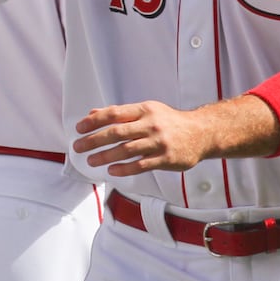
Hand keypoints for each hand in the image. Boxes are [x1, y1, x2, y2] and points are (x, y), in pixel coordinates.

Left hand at [73, 101, 212, 174]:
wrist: (201, 133)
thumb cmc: (169, 122)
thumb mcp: (146, 111)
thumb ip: (120, 113)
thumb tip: (92, 114)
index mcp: (144, 110)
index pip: (114, 113)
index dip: (94, 121)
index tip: (79, 128)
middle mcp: (151, 124)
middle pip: (116, 132)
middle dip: (93, 140)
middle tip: (78, 147)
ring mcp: (159, 142)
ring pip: (126, 150)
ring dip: (105, 156)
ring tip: (90, 161)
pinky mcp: (166, 158)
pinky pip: (141, 165)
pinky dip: (125, 168)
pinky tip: (112, 170)